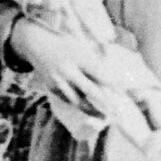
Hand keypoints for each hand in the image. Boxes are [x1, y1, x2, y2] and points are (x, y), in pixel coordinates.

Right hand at [7, 17, 121, 123]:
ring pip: (78, 101)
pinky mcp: (53, 88)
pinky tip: (90, 110)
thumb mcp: (82, 46)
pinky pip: (70, 99)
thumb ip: (95, 61)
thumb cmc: (66, 44)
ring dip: (93, 110)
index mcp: (78, 56)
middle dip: (105, 102)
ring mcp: (59, 81)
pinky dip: (81, 104)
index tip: (123, 93)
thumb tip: (114, 79)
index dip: (112, 84)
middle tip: (118, 112)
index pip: (99, 73)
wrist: (37, 45)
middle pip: (89, 90)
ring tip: (105, 116)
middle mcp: (68, 70)